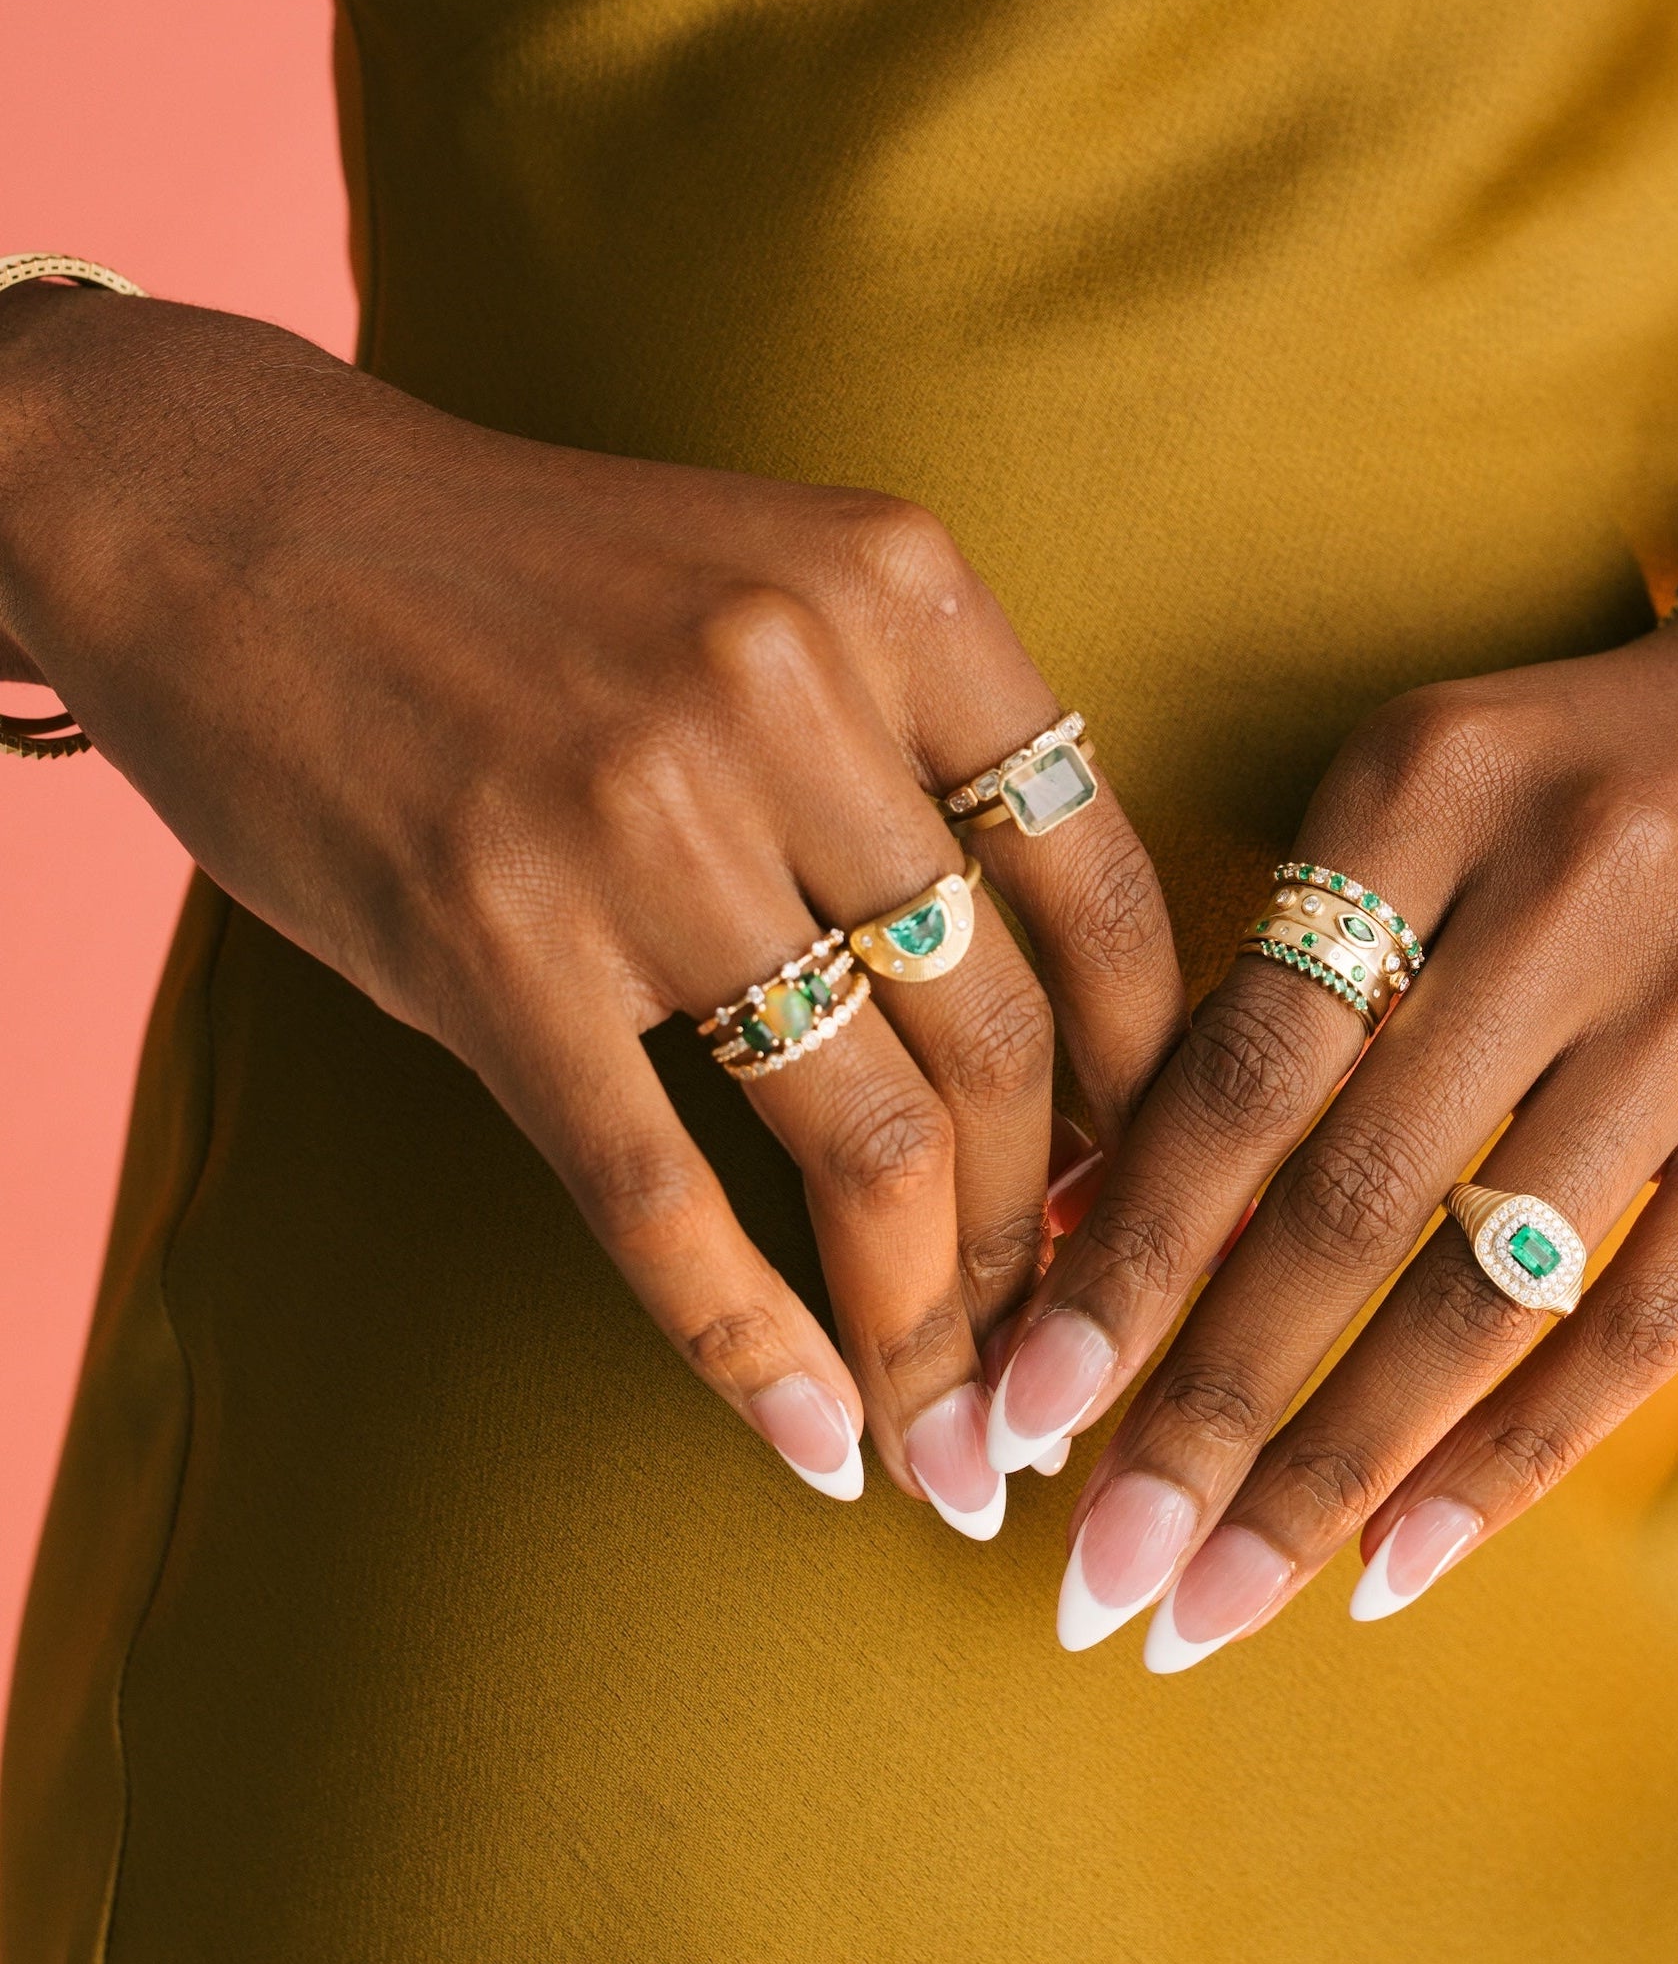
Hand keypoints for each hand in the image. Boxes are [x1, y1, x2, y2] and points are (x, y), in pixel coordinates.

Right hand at [0, 289, 1184, 1528]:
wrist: (239, 520)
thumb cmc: (539, 585)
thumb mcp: (778, 591)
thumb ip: (921, 761)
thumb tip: (1064, 1035)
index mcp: (897, 595)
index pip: (1101, 886)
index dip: (1152, 1079)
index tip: (1149, 1192)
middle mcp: (789, 696)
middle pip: (999, 1037)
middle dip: (1052, 1241)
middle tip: (1061, 1359)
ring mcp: (636, 822)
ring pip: (863, 1134)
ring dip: (932, 1328)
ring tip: (960, 1444)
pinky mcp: (488, 943)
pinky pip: (660, 1192)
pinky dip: (754, 1345)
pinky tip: (816, 1441)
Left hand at [986, 482, 1677, 1662]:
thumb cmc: (1614, 776)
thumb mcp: (1442, 797)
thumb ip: (1297, 972)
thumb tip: (1108, 1208)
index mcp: (1425, 787)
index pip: (1238, 1062)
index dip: (1122, 1253)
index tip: (1017, 1405)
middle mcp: (1561, 886)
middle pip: (1341, 1199)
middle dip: (1199, 1410)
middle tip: (1090, 1572)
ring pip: (1480, 1287)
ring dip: (1330, 1472)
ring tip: (1210, 1608)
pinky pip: (1642, 1322)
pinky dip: (1509, 1459)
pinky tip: (1397, 1568)